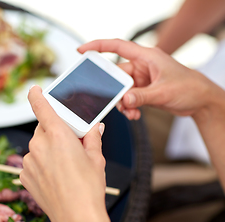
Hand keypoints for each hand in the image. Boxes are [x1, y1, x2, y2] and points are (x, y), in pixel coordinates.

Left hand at [20, 86, 115, 221]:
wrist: (76, 218)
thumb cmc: (88, 188)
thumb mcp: (96, 158)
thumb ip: (92, 137)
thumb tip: (94, 127)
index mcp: (57, 134)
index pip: (40, 106)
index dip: (36, 95)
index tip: (35, 90)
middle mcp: (39, 144)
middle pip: (44, 128)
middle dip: (55, 132)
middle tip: (70, 144)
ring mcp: (30, 160)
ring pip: (38, 146)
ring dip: (48, 149)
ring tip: (64, 165)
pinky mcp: (25, 174)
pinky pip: (33, 161)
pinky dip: (42, 163)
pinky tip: (55, 175)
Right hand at [78, 39, 216, 119]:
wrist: (201, 100)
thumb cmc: (189, 87)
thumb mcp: (163, 92)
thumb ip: (142, 97)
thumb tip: (124, 101)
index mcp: (146, 57)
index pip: (117, 47)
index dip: (98, 46)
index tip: (81, 50)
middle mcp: (142, 66)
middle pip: (116, 75)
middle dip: (114, 90)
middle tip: (114, 101)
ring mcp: (142, 79)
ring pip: (121, 90)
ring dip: (123, 103)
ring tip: (130, 112)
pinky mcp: (143, 91)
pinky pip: (128, 98)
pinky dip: (129, 108)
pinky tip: (135, 115)